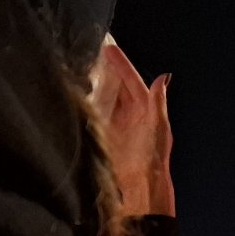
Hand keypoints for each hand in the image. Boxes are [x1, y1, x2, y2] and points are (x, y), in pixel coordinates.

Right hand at [91, 37, 174, 215]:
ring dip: (90, 83)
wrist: (138, 188)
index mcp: (144, 110)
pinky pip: (88, 113)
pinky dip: (81, 101)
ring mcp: (111, 124)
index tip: (108, 47)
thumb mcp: (159, 128)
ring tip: (78, 64)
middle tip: (89, 49)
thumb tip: (163, 78)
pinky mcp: (97, 135)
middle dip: (103, 69)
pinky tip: (71, 91)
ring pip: (100, 97)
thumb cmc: (152, 159)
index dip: (120, 64)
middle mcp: (127, 114)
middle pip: (113, 85)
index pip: (130, 80)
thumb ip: (158, 103)